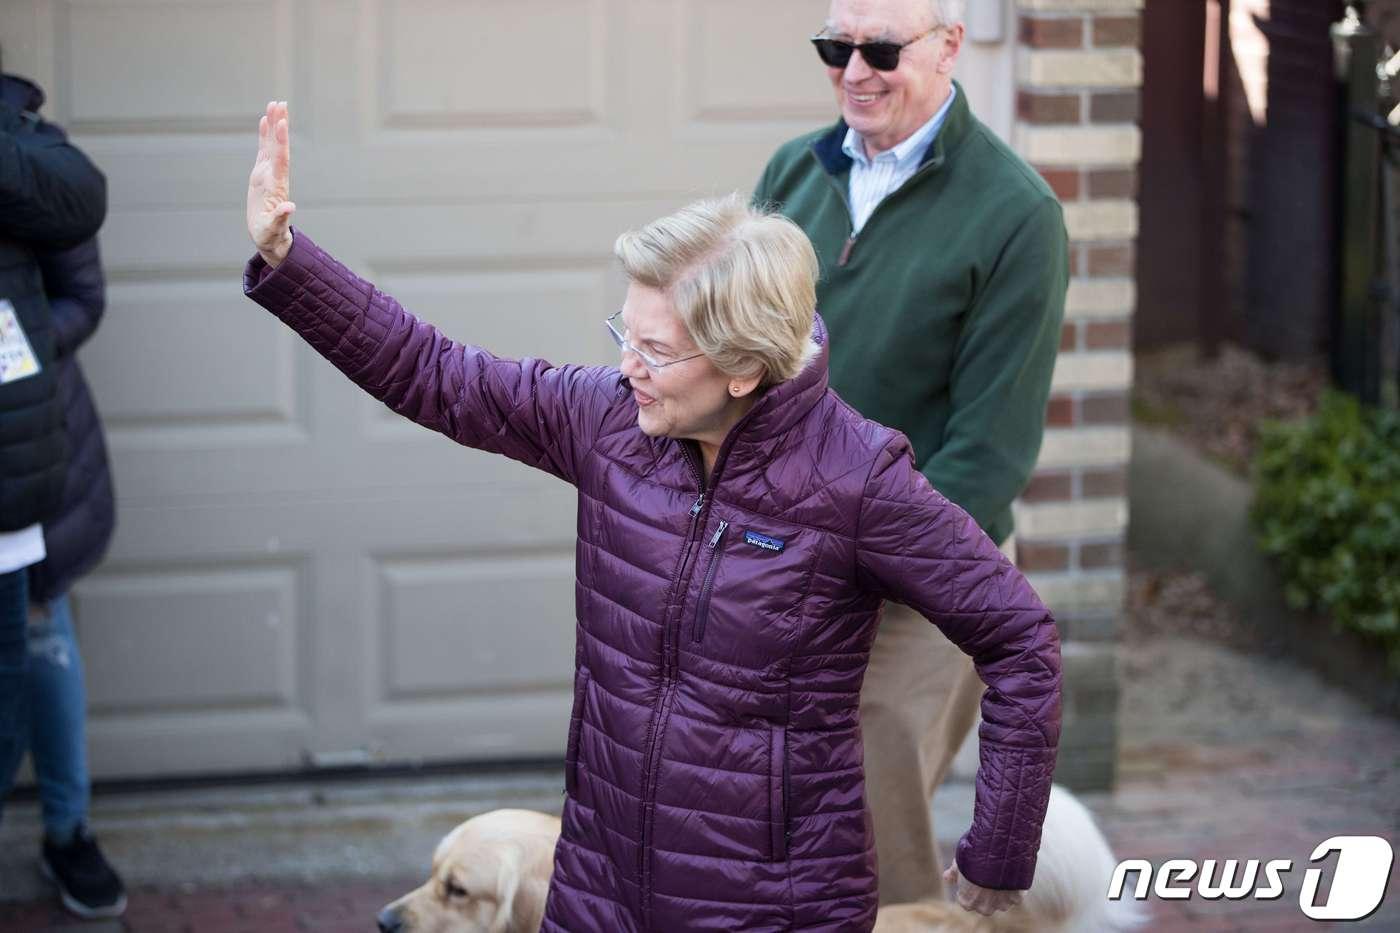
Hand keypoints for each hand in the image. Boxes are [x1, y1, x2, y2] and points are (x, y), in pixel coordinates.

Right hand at [246, 100, 295, 266]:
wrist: (270, 238)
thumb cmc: (270, 235)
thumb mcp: (273, 229)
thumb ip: (281, 218)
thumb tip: (290, 207)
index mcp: (277, 186)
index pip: (280, 159)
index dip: (281, 141)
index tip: (282, 122)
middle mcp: (275, 176)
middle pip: (277, 146)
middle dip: (279, 125)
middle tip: (281, 103)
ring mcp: (268, 174)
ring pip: (271, 145)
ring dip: (273, 125)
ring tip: (275, 105)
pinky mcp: (261, 175)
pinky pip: (263, 151)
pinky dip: (264, 136)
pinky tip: (264, 120)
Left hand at [943, 862, 1022, 916]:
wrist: (997, 853)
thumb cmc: (974, 857)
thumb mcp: (960, 863)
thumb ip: (953, 874)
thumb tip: (946, 878)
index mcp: (967, 902)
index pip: (966, 902)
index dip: (968, 890)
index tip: (971, 880)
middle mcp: (984, 908)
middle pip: (984, 906)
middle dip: (984, 896)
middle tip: (986, 878)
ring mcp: (1001, 905)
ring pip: (1000, 903)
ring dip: (999, 894)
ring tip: (998, 876)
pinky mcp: (1016, 899)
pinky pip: (1014, 897)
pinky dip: (1013, 889)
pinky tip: (1009, 876)